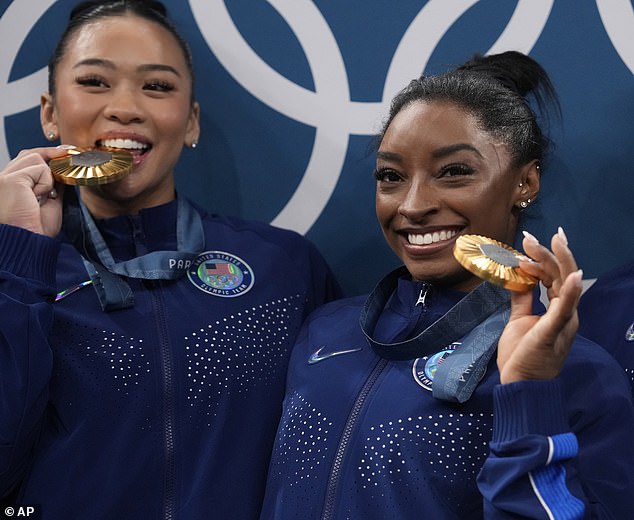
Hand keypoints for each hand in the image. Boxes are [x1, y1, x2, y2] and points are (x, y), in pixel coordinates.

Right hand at [0, 146, 71, 236]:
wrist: (29, 242)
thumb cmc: (36, 228)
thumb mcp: (49, 202)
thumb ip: (53, 185)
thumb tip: (63, 171)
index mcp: (11, 184)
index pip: (27, 159)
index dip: (48, 153)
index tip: (67, 150)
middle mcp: (4, 178)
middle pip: (30, 154)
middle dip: (52, 154)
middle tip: (70, 153)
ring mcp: (5, 177)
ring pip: (36, 159)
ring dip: (48, 177)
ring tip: (43, 196)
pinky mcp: (10, 180)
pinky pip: (39, 170)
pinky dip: (45, 183)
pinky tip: (38, 197)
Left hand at [497, 228, 582, 383]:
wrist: (520, 384)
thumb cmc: (522, 355)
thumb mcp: (519, 321)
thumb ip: (522, 300)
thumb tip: (517, 279)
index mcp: (558, 310)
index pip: (554, 277)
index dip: (544, 258)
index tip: (528, 243)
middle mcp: (566, 313)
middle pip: (561, 276)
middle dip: (548, 253)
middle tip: (531, 236)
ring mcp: (562, 322)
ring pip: (563, 285)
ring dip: (551, 262)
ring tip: (542, 242)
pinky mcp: (552, 331)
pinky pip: (564, 309)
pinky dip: (569, 292)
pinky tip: (572, 276)